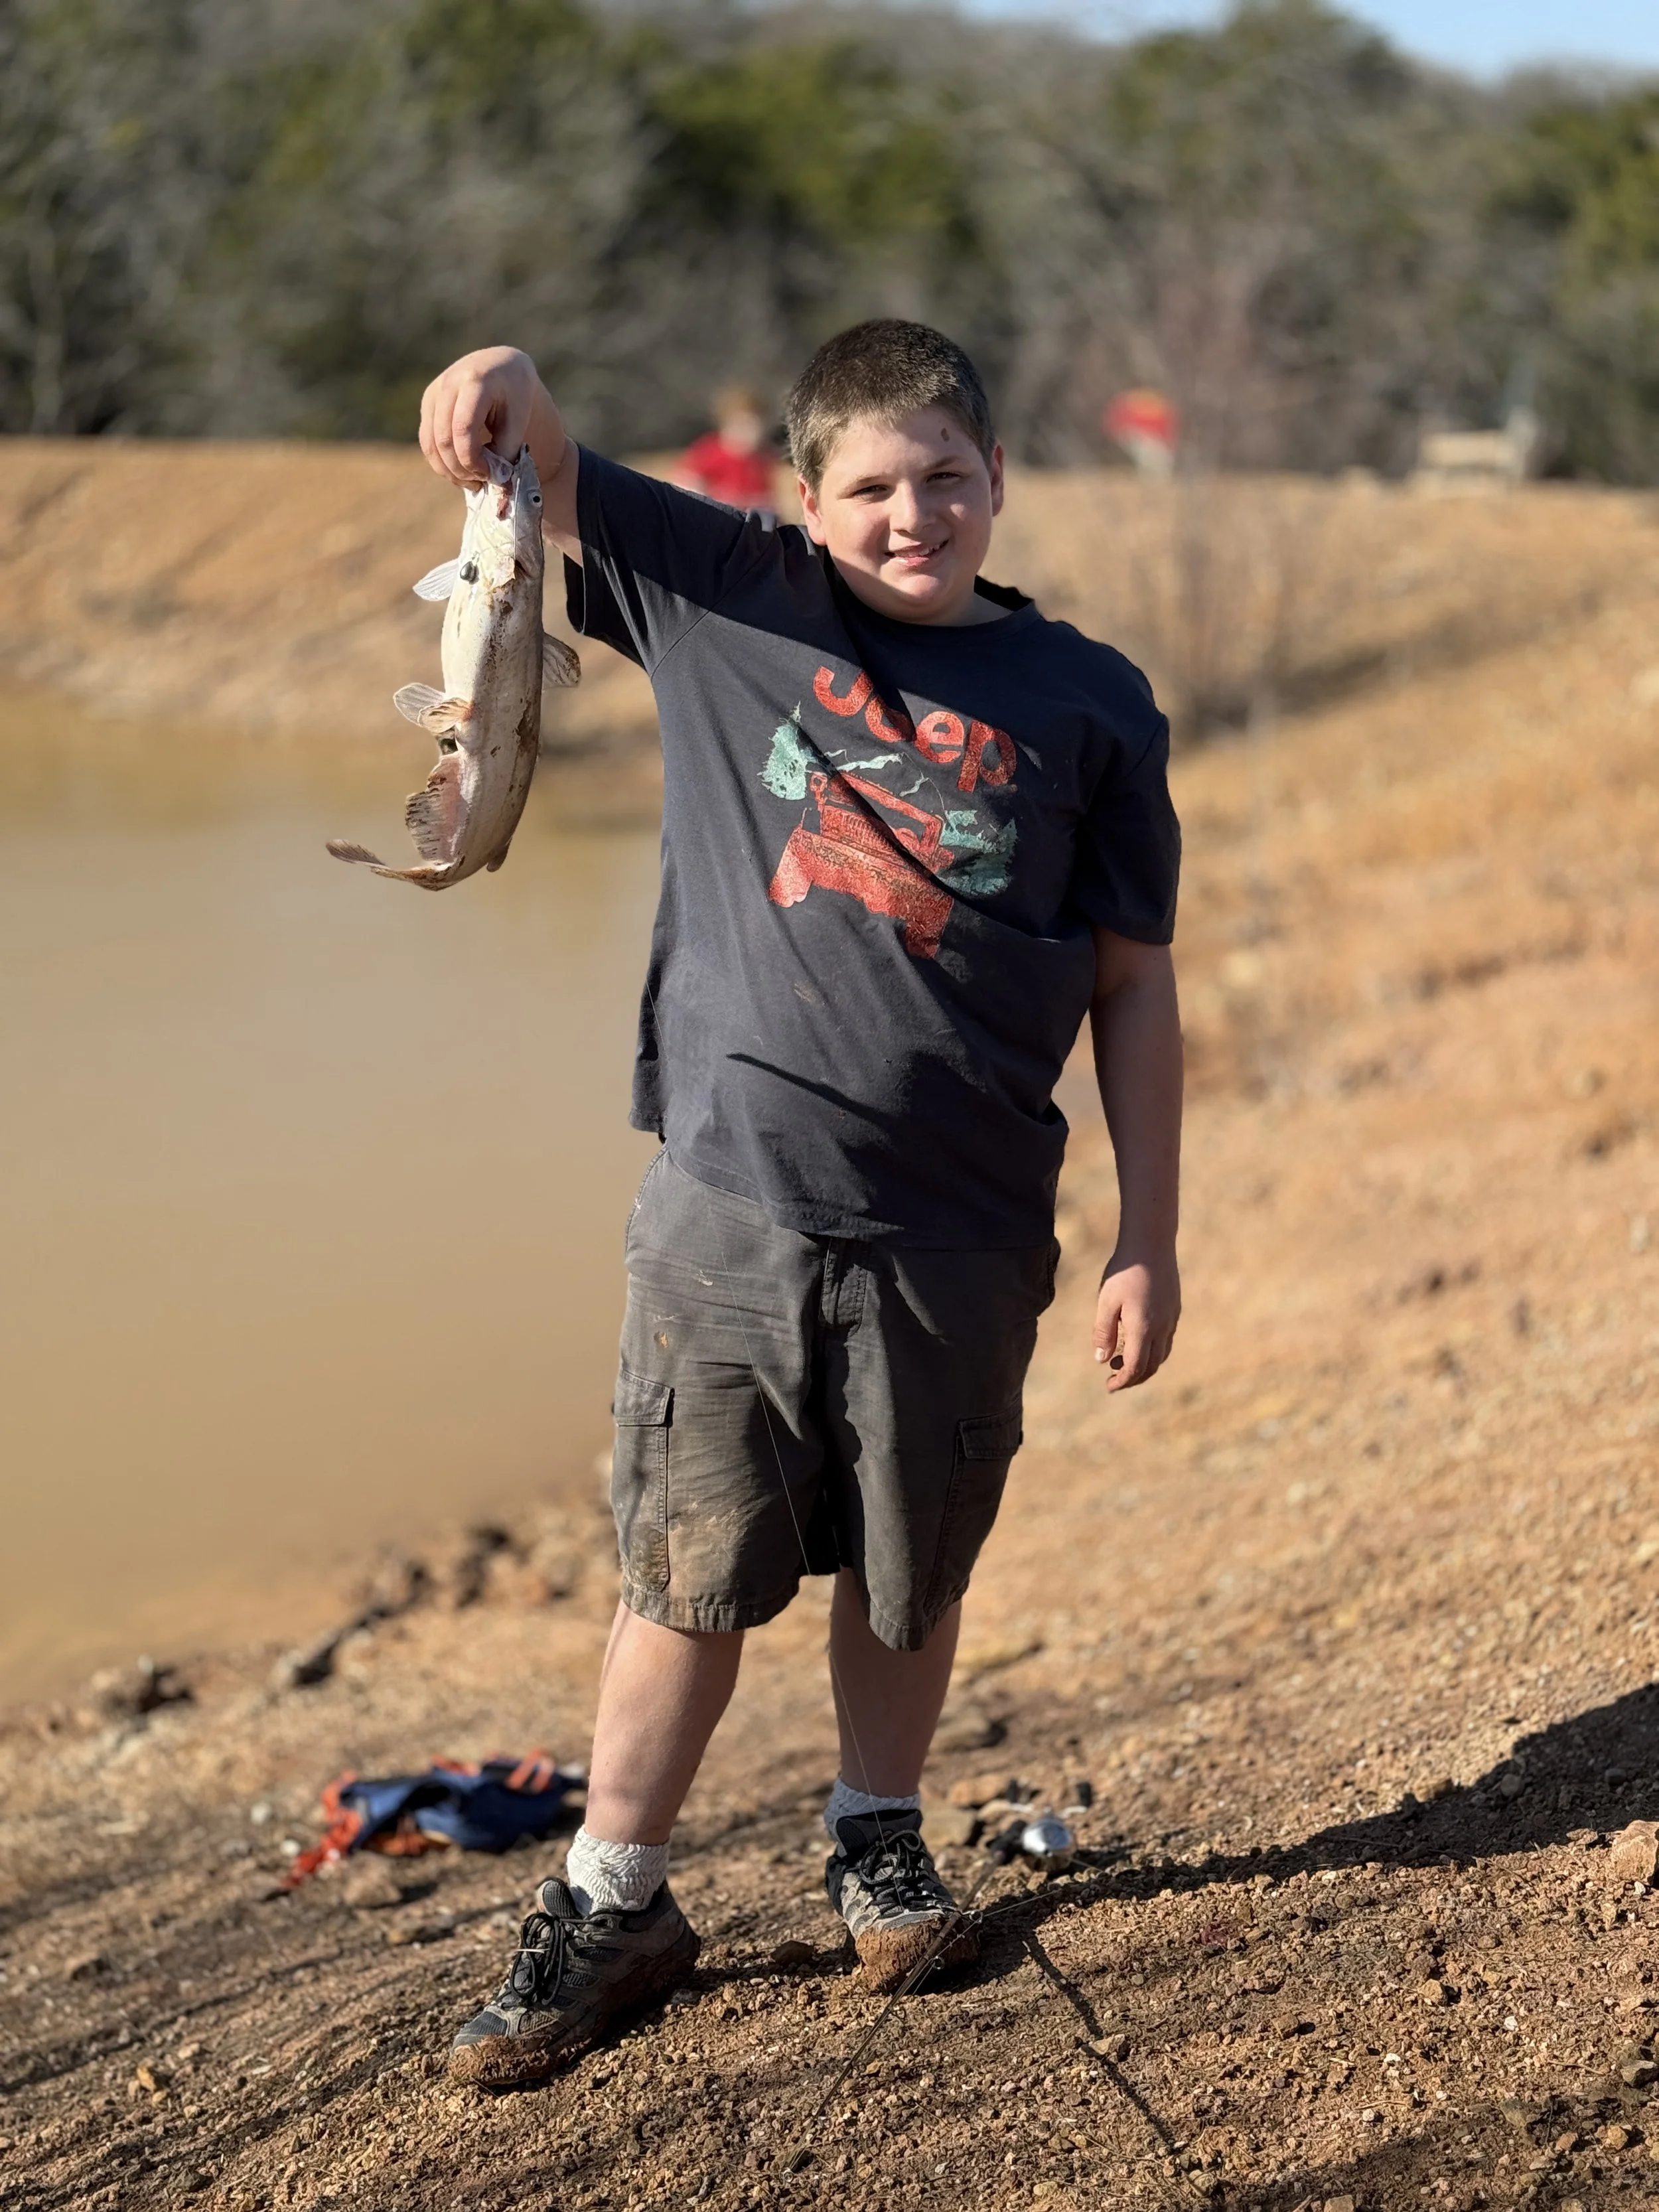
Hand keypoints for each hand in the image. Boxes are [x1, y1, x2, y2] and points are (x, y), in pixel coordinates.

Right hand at [419, 347, 547, 486]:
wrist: (500, 366)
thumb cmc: (514, 395)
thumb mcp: (519, 419)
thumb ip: (506, 452)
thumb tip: (496, 485)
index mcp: (475, 381)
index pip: (463, 429)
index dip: (473, 460)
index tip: (491, 475)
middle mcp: (448, 384)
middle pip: (443, 439)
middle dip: (461, 469)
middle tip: (482, 484)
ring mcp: (434, 393)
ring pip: (430, 444)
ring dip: (449, 471)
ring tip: (473, 482)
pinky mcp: (427, 403)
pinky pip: (427, 441)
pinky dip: (442, 463)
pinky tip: (462, 472)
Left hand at [1092, 1250, 1179, 1391]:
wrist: (1151, 1244)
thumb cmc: (1124, 1272)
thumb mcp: (1106, 1302)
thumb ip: (1103, 1332)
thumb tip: (1101, 1360)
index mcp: (1143, 1328)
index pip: (1135, 1367)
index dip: (1122, 1381)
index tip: (1108, 1386)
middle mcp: (1162, 1327)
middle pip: (1152, 1366)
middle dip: (1133, 1377)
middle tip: (1112, 1377)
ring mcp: (1171, 1318)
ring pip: (1162, 1354)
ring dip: (1143, 1364)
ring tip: (1119, 1358)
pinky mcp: (1174, 1308)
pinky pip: (1166, 1339)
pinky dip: (1152, 1349)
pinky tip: (1136, 1338)